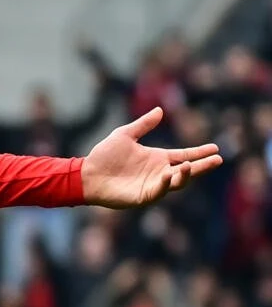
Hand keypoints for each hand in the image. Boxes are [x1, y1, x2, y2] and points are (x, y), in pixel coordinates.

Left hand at [81, 107, 221, 208]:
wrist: (87, 173)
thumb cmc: (104, 155)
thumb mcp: (125, 135)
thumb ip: (143, 125)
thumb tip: (160, 110)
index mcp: (157, 158)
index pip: (184, 155)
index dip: (199, 152)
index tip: (215, 148)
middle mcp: (159, 172)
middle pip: (187, 170)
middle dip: (202, 166)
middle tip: (218, 160)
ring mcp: (153, 185)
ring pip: (176, 183)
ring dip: (185, 175)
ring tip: (189, 166)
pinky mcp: (143, 196)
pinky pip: (159, 191)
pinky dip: (165, 184)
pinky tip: (169, 175)